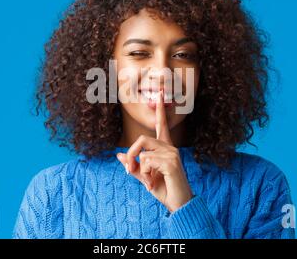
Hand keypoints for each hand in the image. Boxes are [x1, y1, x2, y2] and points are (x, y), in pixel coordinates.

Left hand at [116, 90, 193, 212]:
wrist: (178, 204)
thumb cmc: (163, 189)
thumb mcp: (144, 177)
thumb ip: (133, 165)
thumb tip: (118, 154)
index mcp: (165, 148)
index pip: (162, 125)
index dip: (160, 109)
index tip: (160, 93)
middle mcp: (170, 147)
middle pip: (142, 139)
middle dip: (131, 155)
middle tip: (129, 171)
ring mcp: (173, 153)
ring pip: (143, 153)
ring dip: (140, 170)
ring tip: (149, 182)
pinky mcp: (172, 162)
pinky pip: (147, 162)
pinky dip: (145, 175)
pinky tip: (153, 183)